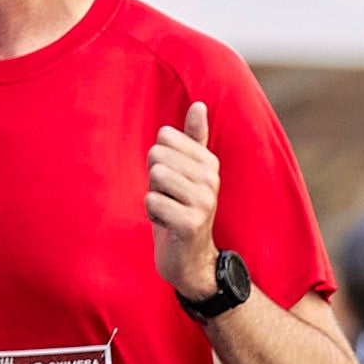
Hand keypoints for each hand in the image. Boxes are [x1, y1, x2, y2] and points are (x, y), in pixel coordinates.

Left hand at [148, 102, 220, 300]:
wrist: (193, 258)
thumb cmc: (185, 209)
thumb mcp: (192, 173)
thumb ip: (195, 138)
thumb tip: (199, 104)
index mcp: (209, 163)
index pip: (165, 137)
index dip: (159, 160)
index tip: (173, 181)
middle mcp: (211, 179)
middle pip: (157, 155)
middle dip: (154, 179)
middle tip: (170, 198)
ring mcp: (203, 201)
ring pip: (155, 176)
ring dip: (153, 197)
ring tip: (168, 210)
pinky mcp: (190, 222)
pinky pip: (152, 201)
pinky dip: (152, 215)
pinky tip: (167, 224)